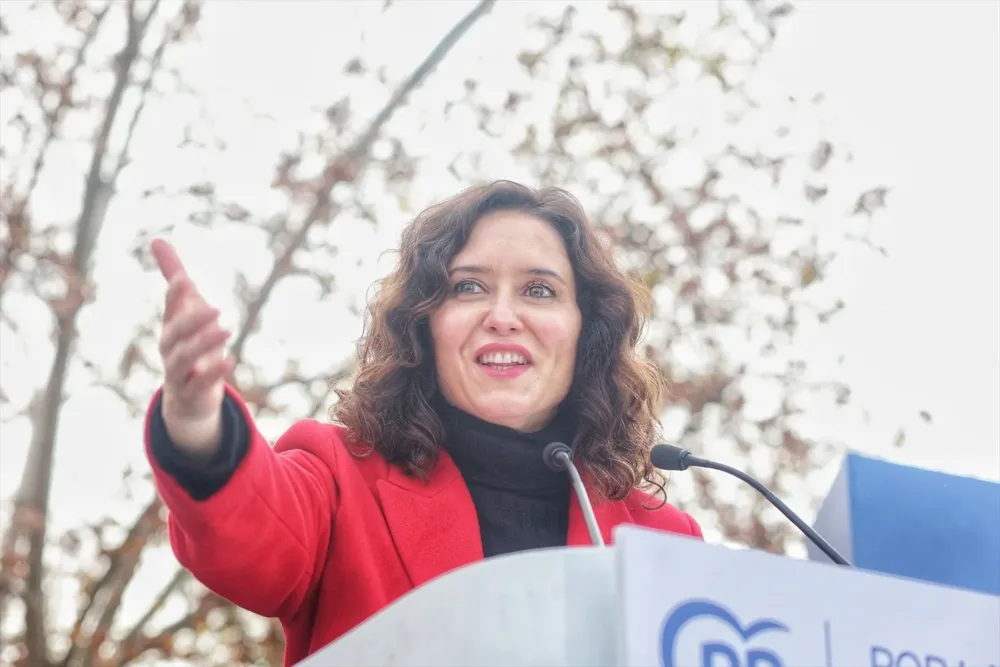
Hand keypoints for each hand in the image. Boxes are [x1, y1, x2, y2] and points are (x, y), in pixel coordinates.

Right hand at [151, 238, 234, 455]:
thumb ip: (173, 277)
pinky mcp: (191, 393)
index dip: (174, 296)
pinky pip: (199, 384)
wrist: (188, 398)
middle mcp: (169, 349)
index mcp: (170, 328)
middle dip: (191, 321)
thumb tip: (156, 239)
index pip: (169, 309)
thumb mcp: (185, 310)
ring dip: (204, 344)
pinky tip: (230, 361)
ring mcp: (177, 373)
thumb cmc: (188, 345)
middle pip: (174, 335)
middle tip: (216, 309)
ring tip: (227, 331)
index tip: (183, 280)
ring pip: (183, 359)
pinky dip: (213, 374)